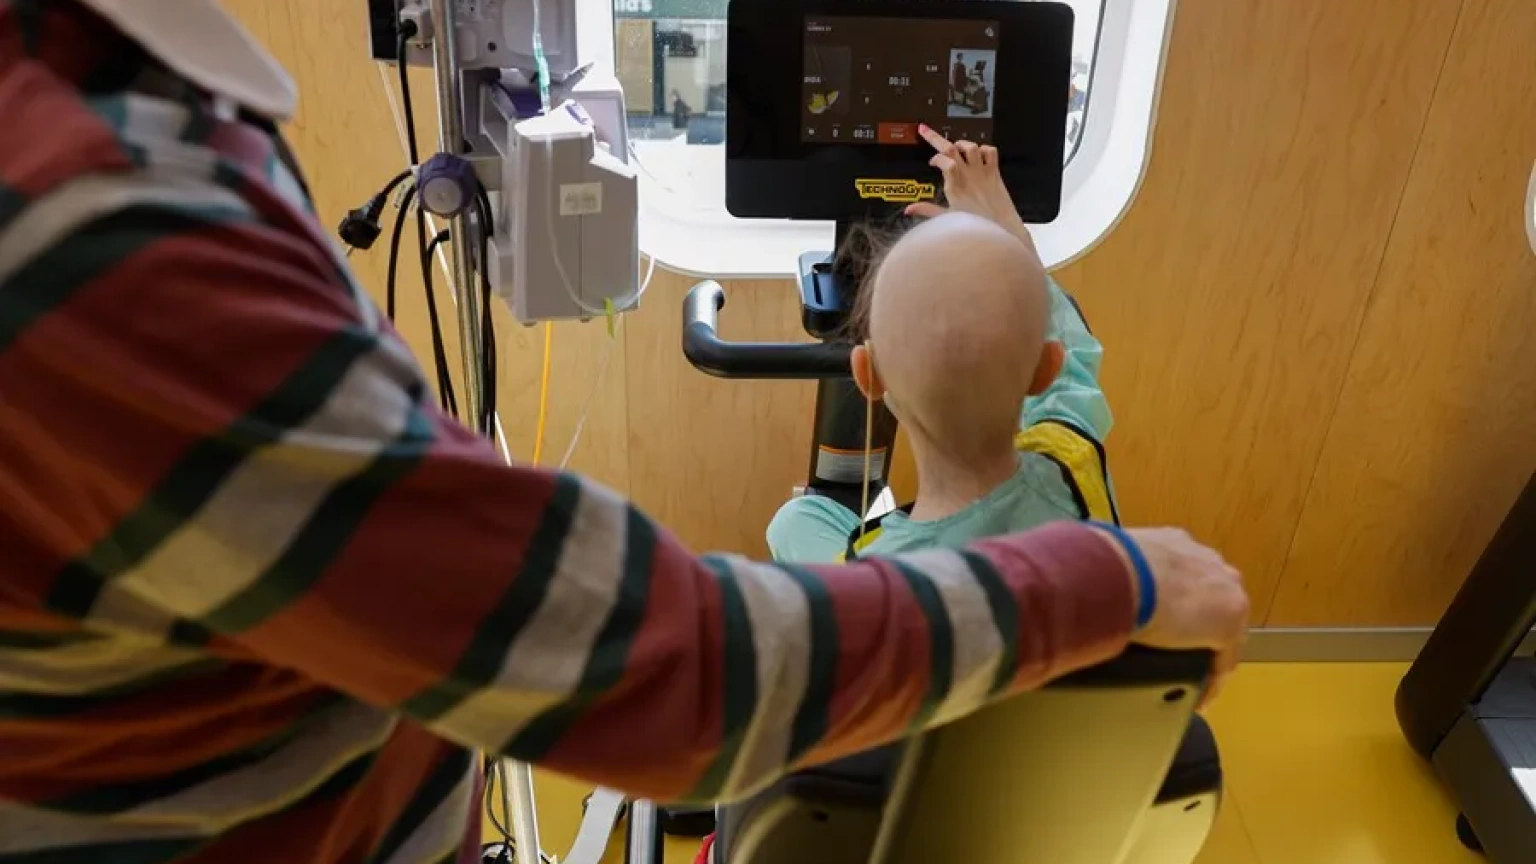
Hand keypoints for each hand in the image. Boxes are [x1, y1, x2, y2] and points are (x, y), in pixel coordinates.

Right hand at [907, 124, 1034, 252]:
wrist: (1002, 229)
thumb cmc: (976, 226)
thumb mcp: (948, 220)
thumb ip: (928, 210)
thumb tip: (909, 209)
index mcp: (955, 187)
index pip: (943, 161)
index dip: (935, 158)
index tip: (931, 162)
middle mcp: (968, 176)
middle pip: (951, 148)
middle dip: (935, 137)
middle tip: (924, 130)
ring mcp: (982, 173)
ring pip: (971, 147)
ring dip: (962, 143)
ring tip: (956, 147)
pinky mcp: (995, 173)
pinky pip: (991, 151)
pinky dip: (984, 149)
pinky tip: (978, 155)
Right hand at [1111, 527, 1249, 705]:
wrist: (1122, 574)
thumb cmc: (1107, 563)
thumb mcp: (1113, 562)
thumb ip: (1115, 572)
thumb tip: (1087, 584)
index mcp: (1179, 544)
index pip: (1188, 575)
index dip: (1179, 598)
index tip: (1165, 618)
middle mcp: (1209, 564)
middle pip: (1215, 601)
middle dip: (1202, 624)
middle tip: (1180, 650)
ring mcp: (1226, 593)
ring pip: (1224, 631)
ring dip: (1208, 652)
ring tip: (1191, 676)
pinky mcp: (1227, 626)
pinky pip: (1223, 662)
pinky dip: (1211, 681)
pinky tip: (1198, 698)